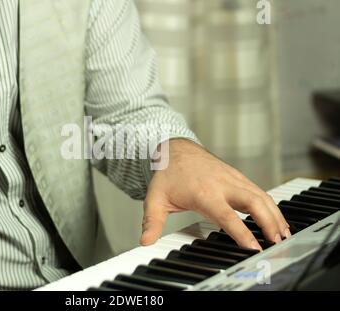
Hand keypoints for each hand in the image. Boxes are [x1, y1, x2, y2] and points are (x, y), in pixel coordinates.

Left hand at [140, 139, 290, 250]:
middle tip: (277, 242)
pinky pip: (259, 192)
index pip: (227, 216)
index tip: (254, 247)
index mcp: (204, 193)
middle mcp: (223, 184)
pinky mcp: (237, 177)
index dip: (242, 232)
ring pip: (261, 196)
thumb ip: (151, 221)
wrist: (176, 148)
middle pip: (254, 202)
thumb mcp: (155, 198)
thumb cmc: (168, 174)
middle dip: (268, 222)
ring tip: (283, 234)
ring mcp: (232, 179)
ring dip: (275, 215)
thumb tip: (145, 241)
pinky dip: (270, 205)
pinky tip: (276, 218)